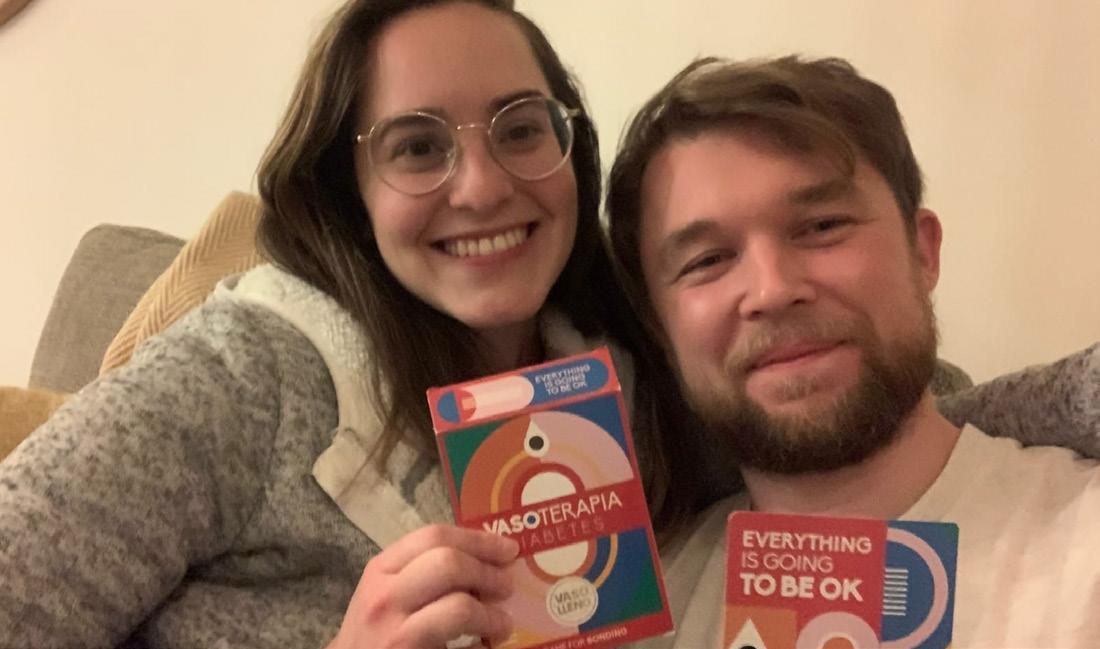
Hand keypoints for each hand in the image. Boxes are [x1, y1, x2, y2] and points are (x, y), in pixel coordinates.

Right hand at [328, 524, 519, 648]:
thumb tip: (489, 562)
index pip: (433, 536)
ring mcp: (394, 630)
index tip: (508, 549)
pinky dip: (483, 635)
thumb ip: (426, 573)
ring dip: (491, 614)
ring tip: (503, 623)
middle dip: (487, 571)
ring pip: (459, 606)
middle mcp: (384, 595)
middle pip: (448, 563)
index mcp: (381, 568)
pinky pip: (460, 641)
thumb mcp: (391, 594)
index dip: (478, 539)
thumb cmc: (377, 633)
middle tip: (507, 587)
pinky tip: (488, 642)